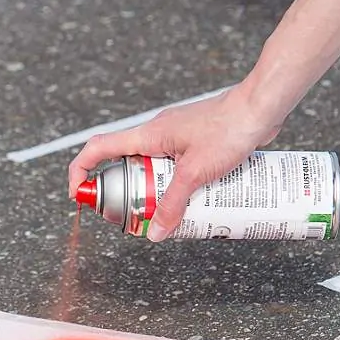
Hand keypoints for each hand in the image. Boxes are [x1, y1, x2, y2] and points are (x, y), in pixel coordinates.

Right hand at [67, 86, 281, 240]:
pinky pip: (177, 166)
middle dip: (130, 194)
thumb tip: (154, 231)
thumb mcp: (196, 174)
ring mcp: (176, 136)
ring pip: (155, 168)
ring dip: (158, 191)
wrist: (260, 108)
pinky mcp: (195, 140)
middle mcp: (156, 133)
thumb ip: (173, 204)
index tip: (78, 193)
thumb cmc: (229, 128)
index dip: (81, 170)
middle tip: (138, 217)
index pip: (98, 149)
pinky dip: (179, 184)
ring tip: (173, 213)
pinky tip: (198, 198)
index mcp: (147, 135)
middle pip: (127, 166)